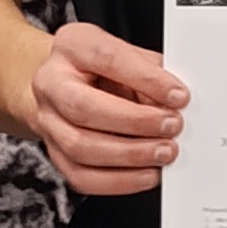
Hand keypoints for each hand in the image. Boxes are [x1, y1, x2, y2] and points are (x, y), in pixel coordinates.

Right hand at [24, 19, 186, 197]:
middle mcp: (52, 82)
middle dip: (135, 122)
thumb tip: (175, 101)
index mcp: (73, 45)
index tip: (178, 96)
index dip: (146, 79)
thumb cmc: (100, 67)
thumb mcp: (128, 54)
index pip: (107, 59)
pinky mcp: (54, 153)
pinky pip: (81, 176)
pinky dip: (118, 181)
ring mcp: (48, 120)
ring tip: (162, 153)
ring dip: (129, 155)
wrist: (65, 83)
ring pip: (80, 146)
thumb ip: (150, 71)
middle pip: (84, 107)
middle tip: (171, 127)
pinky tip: (145, 175)